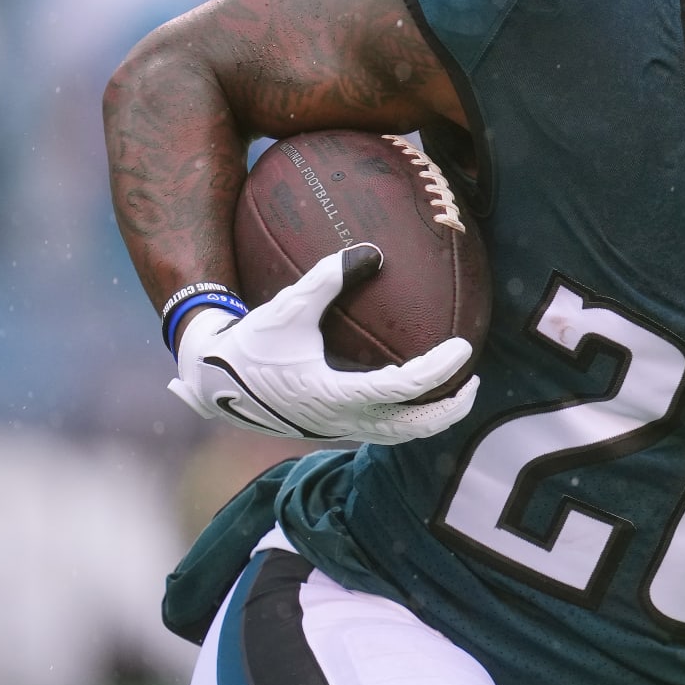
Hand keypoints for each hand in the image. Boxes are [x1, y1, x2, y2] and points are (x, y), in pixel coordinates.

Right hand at [169, 244, 477, 443]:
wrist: (212, 382)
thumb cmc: (252, 342)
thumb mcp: (288, 306)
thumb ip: (328, 277)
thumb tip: (371, 250)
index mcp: (335, 394)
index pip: (404, 388)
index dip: (439, 370)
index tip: (463, 348)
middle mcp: (340, 420)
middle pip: (412, 428)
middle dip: (449, 409)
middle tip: (472, 380)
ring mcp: (337, 429)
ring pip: (398, 435)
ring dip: (431, 417)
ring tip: (454, 391)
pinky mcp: (330, 429)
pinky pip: (381, 430)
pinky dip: (407, 417)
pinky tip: (415, 392)